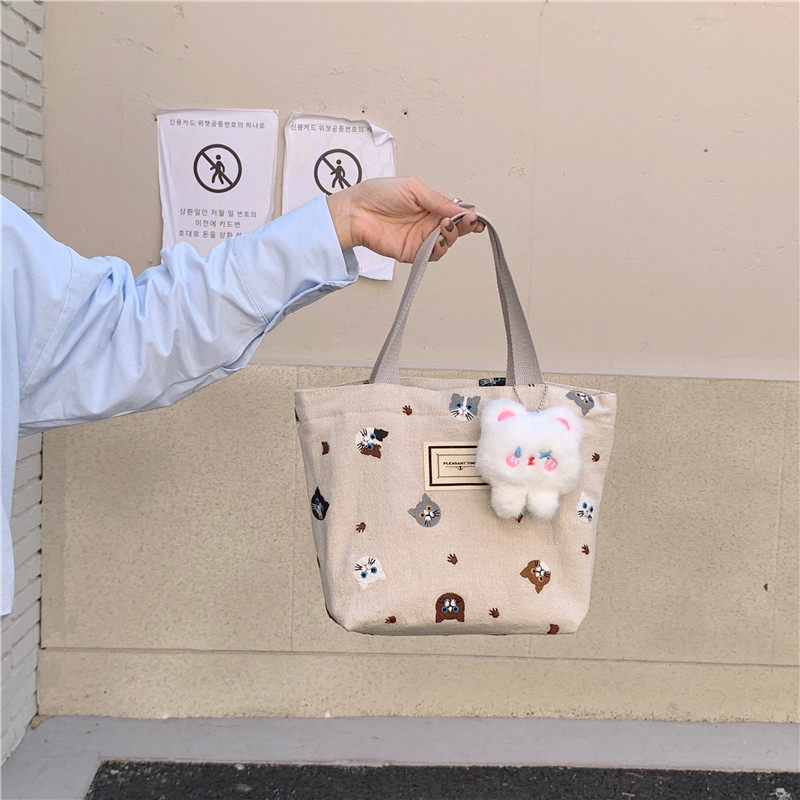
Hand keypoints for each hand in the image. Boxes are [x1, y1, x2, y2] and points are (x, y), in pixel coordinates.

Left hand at [326, 177, 484, 262]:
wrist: (356, 212)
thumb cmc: (377, 194)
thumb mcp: (413, 188)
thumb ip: (438, 199)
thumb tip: (460, 208)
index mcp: (430, 204)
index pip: (455, 211)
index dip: (467, 214)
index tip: (475, 215)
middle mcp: (428, 222)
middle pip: (455, 228)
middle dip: (465, 225)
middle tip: (468, 221)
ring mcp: (421, 238)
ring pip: (447, 242)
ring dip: (452, 236)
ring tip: (446, 225)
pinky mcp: (412, 252)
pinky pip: (432, 255)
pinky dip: (439, 248)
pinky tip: (437, 238)